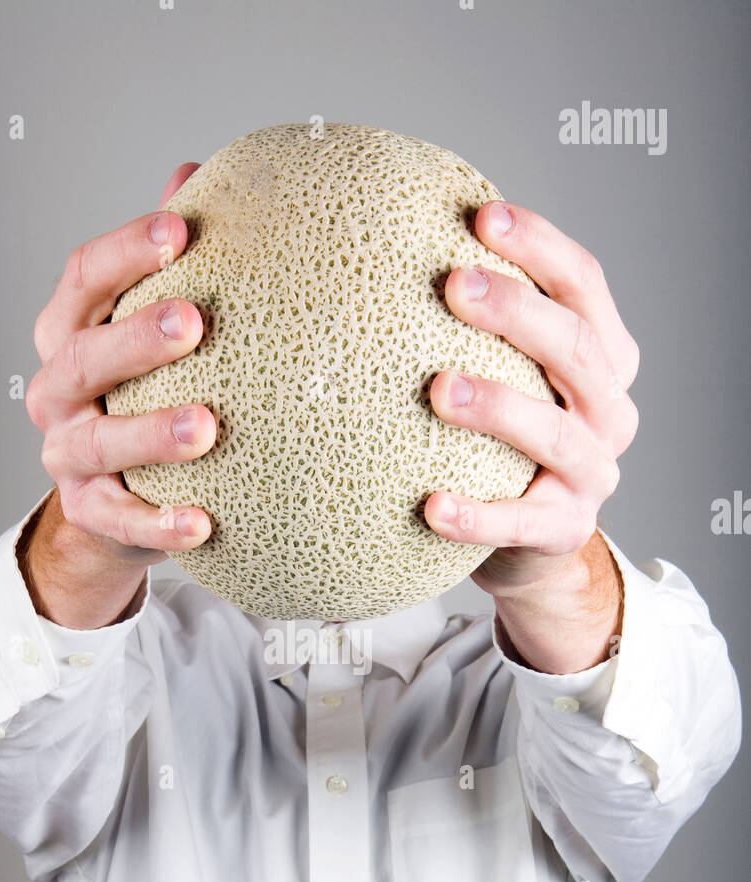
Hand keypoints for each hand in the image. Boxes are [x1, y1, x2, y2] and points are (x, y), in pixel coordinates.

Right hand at [26, 163, 215, 567]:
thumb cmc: (140, 391)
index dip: (128, 251)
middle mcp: (57, 389)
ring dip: (151, 432)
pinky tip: (202, 520)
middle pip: (85, 356)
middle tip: (194, 322)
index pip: (85, 278)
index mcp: (70, 329)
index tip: (182, 230)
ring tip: (206, 427)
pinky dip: (159, 522)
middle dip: (136, 337)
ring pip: (100, 441)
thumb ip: (166, 262)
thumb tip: (193, 172)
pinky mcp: (90, 510)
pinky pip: (122, 519)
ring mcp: (67, 453)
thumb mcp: (147, 325)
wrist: (116, 496)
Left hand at [424, 200, 638, 596]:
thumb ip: (478, 325)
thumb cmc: (504, 443)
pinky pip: (520, 522)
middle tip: (453, 286)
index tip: (481, 216)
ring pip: (553, 433)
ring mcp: (593, 473)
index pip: (583, 284)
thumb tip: (393, 242)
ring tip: (438, 389)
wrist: (533, 545)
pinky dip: (477, 516)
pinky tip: (430, 506)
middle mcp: (609, 410)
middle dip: (516, 311)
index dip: (539, 246)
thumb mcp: (507, 375)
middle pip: (574, 347)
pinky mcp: (565, 529)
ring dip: (498, 406)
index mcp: (602, 356)